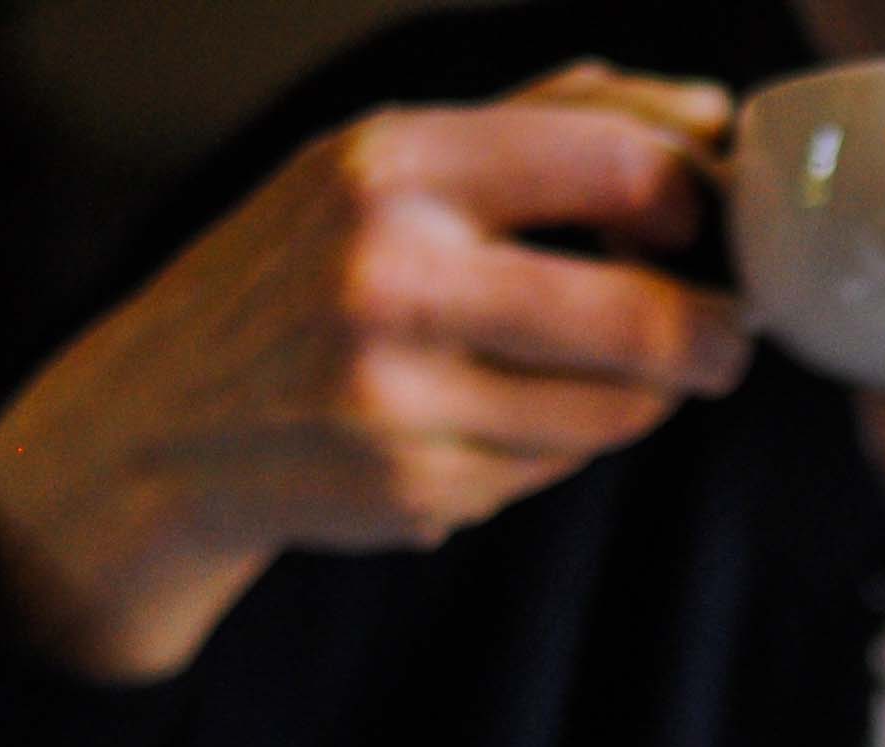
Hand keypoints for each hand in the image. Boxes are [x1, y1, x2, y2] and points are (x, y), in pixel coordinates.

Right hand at [0, 63, 751, 682]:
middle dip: (713, 336)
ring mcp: (400, 394)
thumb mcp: (389, 159)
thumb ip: (547, 122)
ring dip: (634, 400)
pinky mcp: (415, 490)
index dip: (691, 201)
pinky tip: (483, 424)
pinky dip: (553, 452)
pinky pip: (555, 471)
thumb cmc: (301, 269)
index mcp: (393, 162)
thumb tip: (707, 118)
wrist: (160, 422)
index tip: (698, 224)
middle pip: (642, 315)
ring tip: (581, 376)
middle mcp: (390, 272)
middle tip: (724, 341)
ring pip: (615, 410)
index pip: (617, 162)